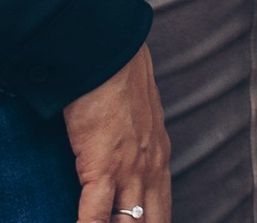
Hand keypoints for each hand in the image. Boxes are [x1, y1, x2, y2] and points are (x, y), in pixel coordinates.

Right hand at [62, 47, 169, 222]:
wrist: (105, 50)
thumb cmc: (115, 71)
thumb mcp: (138, 109)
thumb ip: (136, 134)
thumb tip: (123, 140)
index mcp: (158, 156)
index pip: (161, 209)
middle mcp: (150, 170)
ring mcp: (129, 171)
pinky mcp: (103, 167)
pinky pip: (95, 216)